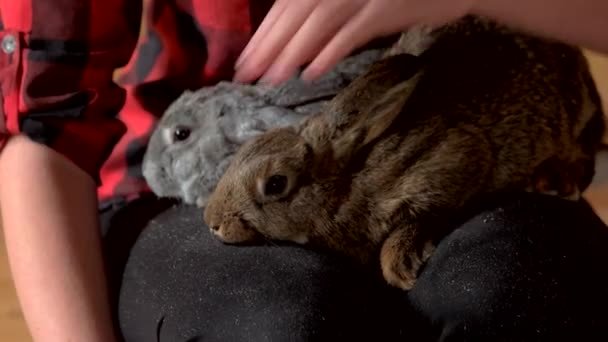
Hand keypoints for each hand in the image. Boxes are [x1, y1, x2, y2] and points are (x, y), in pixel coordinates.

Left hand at [233, 0, 473, 84]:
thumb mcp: (356, 2)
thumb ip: (326, 17)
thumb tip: (295, 48)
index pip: (287, 6)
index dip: (264, 34)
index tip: (246, 62)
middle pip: (295, 13)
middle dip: (268, 46)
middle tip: (246, 76)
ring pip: (318, 22)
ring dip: (292, 52)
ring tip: (272, 79)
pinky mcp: (386, 9)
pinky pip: (352, 32)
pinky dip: (330, 52)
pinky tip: (312, 73)